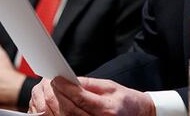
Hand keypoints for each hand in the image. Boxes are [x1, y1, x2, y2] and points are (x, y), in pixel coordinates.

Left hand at [31, 76, 155, 115]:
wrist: (138, 114)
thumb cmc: (125, 100)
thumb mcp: (110, 86)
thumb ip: (89, 84)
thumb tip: (69, 79)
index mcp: (108, 109)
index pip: (81, 98)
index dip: (66, 88)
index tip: (57, 78)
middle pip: (70, 110)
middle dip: (57, 95)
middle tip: (50, 83)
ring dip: (54, 106)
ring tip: (51, 92)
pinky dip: (59, 114)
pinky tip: (54, 106)